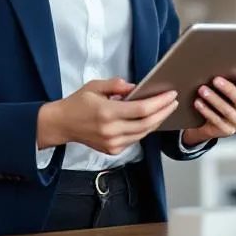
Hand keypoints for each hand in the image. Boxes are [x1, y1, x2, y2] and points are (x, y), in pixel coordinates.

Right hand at [38, 78, 178, 155]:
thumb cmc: (77, 103)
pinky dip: (145, 129)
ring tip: (165, 109)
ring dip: (157, 121)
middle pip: (147, 123)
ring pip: (144, 133)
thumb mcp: (94, 86)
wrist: (62, 124)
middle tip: (173, 102)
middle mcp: (111, 130)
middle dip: (164, 112)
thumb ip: (115, 85)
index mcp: (107, 113)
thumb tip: (135, 87)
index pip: (142, 109)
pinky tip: (150, 120)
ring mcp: (112, 143)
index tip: (170, 94)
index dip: (160, 102)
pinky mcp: (113, 150)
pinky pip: (135, 139)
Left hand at [181, 69, 235, 147]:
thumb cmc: (220, 98)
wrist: (210, 122)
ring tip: (202, 90)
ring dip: (214, 99)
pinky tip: (198, 102)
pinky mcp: (227, 131)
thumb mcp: (226, 88)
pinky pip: (216, 121)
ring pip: (227, 111)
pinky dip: (206, 111)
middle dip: (228, 89)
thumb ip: (230, 77)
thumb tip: (223, 58)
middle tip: (215, 79)